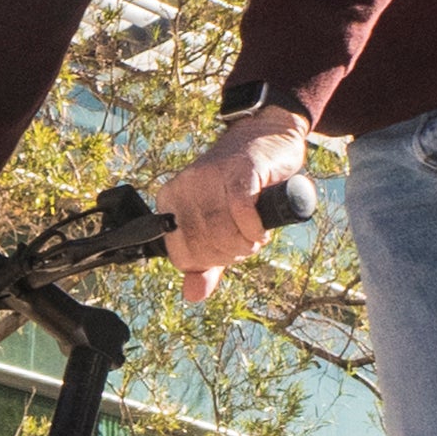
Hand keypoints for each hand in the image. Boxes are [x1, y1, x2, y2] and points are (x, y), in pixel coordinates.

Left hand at [153, 106, 311, 305]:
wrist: (266, 140)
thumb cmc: (241, 188)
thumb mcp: (219, 227)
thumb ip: (206, 263)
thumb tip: (192, 295)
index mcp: (170, 201)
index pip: (182, 255)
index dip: (209, 262)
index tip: (226, 251)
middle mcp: (185, 188)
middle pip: (205, 247)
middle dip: (232, 253)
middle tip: (246, 241)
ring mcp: (211, 177)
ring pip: (223, 232)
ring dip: (246, 242)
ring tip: (254, 232)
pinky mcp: (240, 170)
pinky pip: (242, 212)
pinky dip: (254, 227)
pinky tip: (260, 226)